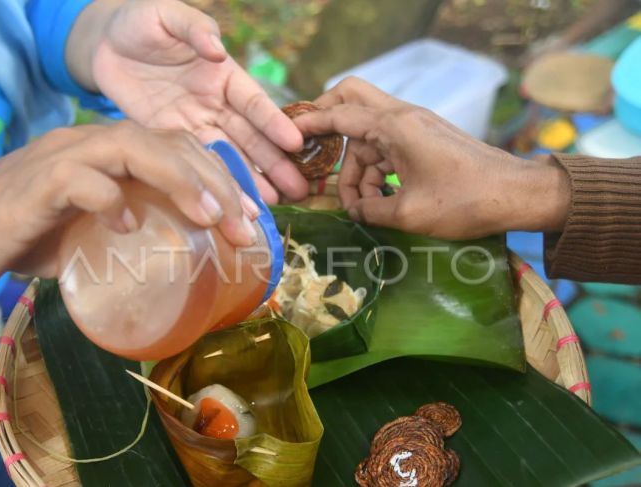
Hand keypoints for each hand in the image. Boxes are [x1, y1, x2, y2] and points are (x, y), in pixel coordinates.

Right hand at [0, 122, 258, 288]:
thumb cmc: (31, 232)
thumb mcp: (94, 228)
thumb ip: (134, 231)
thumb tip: (186, 262)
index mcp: (112, 151)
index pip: (179, 146)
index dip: (221, 175)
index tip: (250, 215)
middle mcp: (92, 143)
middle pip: (168, 143)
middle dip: (215, 182)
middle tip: (243, 227)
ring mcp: (63, 158)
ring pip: (131, 146)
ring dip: (178, 179)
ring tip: (209, 216)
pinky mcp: (35, 184)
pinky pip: (79, 179)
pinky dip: (109, 200)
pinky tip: (126, 227)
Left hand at [68, 0, 307, 202]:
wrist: (103, 43)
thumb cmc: (140, 21)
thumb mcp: (167, 15)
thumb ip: (194, 27)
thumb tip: (217, 48)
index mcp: (223, 74)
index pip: (254, 102)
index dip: (274, 123)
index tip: (296, 143)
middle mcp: (215, 103)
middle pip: (250, 137)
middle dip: (274, 162)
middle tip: (299, 187)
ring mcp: (195, 124)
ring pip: (229, 156)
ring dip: (251, 180)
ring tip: (273, 204)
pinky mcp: (170, 140)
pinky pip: (196, 165)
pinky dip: (214, 184)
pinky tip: (231, 203)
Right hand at [293, 78, 570, 239]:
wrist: (518, 194)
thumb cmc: (466, 201)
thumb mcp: (410, 214)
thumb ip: (371, 210)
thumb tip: (354, 210)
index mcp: (396, 127)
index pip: (339, 115)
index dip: (309, 123)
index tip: (286, 134)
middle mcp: (403, 117)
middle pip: (352, 99)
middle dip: (328, 122)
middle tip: (313, 150)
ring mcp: (415, 127)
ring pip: (368, 133)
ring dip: (357, 166)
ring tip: (360, 205)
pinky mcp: (425, 140)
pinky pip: (387, 146)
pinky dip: (377, 169)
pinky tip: (380, 199)